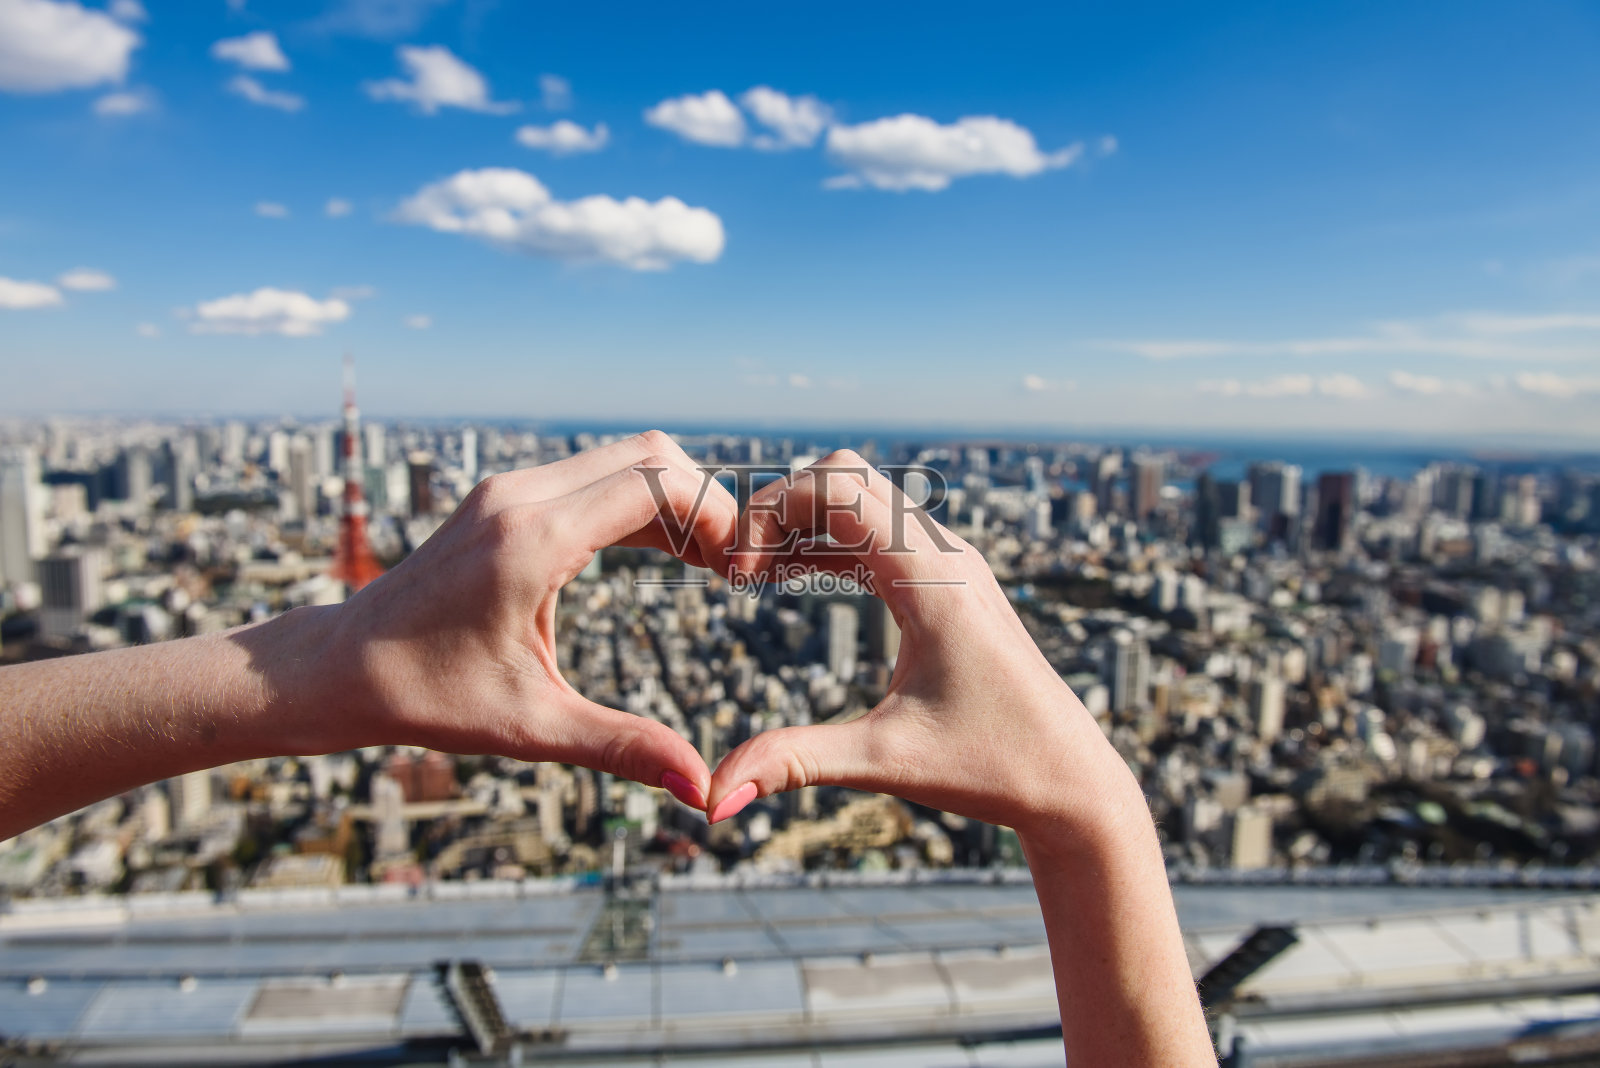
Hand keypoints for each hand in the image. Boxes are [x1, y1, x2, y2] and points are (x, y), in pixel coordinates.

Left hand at [315, 430, 734, 807]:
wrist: (338, 668)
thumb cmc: (423, 698)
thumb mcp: (531, 727)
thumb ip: (623, 748)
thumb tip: (702, 789)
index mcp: (531, 541)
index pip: (654, 484)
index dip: (713, 517)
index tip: (736, 572)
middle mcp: (520, 498)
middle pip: (649, 454)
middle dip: (703, 501)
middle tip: (729, 566)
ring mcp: (508, 491)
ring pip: (622, 457)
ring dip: (672, 498)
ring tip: (704, 562)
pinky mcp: (503, 498)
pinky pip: (591, 474)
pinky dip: (638, 501)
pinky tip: (660, 551)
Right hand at [704, 450, 1145, 836]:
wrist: (1072, 783)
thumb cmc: (994, 769)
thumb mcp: (885, 762)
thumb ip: (795, 763)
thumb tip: (713, 798)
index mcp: (933, 577)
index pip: (837, 486)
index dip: (771, 512)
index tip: (733, 576)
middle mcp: (946, 555)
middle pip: (844, 476)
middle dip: (779, 507)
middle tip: (733, 570)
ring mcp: (952, 565)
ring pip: (862, 501)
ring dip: (801, 523)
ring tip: (746, 576)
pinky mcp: (950, 586)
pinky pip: (877, 537)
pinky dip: (827, 544)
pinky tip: (785, 578)